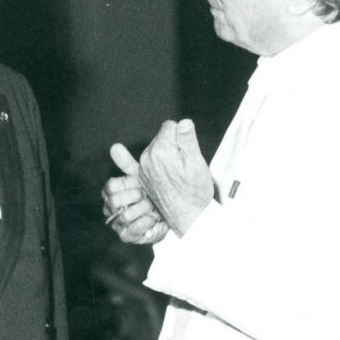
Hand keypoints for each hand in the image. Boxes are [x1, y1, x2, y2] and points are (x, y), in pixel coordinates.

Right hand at [101, 143, 167, 244]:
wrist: (166, 213)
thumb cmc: (150, 192)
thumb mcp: (141, 176)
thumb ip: (127, 163)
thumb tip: (114, 146)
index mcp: (111, 192)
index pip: (111, 186)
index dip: (127, 185)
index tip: (140, 184)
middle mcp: (110, 208)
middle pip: (114, 201)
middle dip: (135, 197)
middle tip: (148, 195)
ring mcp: (117, 223)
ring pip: (124, 216)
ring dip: (142, 210)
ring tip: (153, 206)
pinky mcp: (126, 236)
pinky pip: (132, 231)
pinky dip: (145, 222)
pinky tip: (154, 217)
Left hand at [139, 119, 213, 236]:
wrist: (188, 217)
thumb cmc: (195, 192)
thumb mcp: (197, 163)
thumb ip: (188, 140)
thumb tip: (183, 122)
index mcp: (161, 152)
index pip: (170, 126)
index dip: (182, 135)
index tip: (188, 149)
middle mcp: (147, 158)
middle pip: (162, 137)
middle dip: (174, 145)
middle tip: (185, 164)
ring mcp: (143, 169)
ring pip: (156, 149)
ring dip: (166, 155)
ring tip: (178, 173)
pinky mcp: (142, 178)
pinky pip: (148, 161)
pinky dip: (156, 164)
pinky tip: (158, 171)